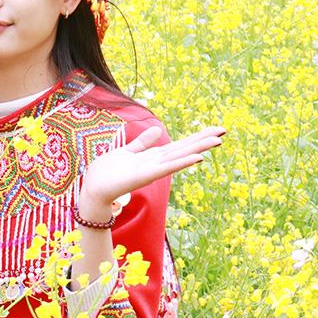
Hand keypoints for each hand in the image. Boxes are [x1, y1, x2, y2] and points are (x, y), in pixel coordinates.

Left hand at [78, 125, 225, 221]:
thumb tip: (159, 129)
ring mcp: (153, 170)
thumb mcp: (127, 151)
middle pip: (184, 148)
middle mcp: (157, 163)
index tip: (215, 129)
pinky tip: (197, 158)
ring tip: (217, 141)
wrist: (94, 189)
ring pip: (180, 156)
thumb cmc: (108, 172)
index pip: (180, 144)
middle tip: (224, 131)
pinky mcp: (145, 175)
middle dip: (203, 140)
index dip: (197, 136)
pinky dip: (182, 162)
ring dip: (199, 148)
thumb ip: (142, 142)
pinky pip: (167, 168)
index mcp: (153, 156)